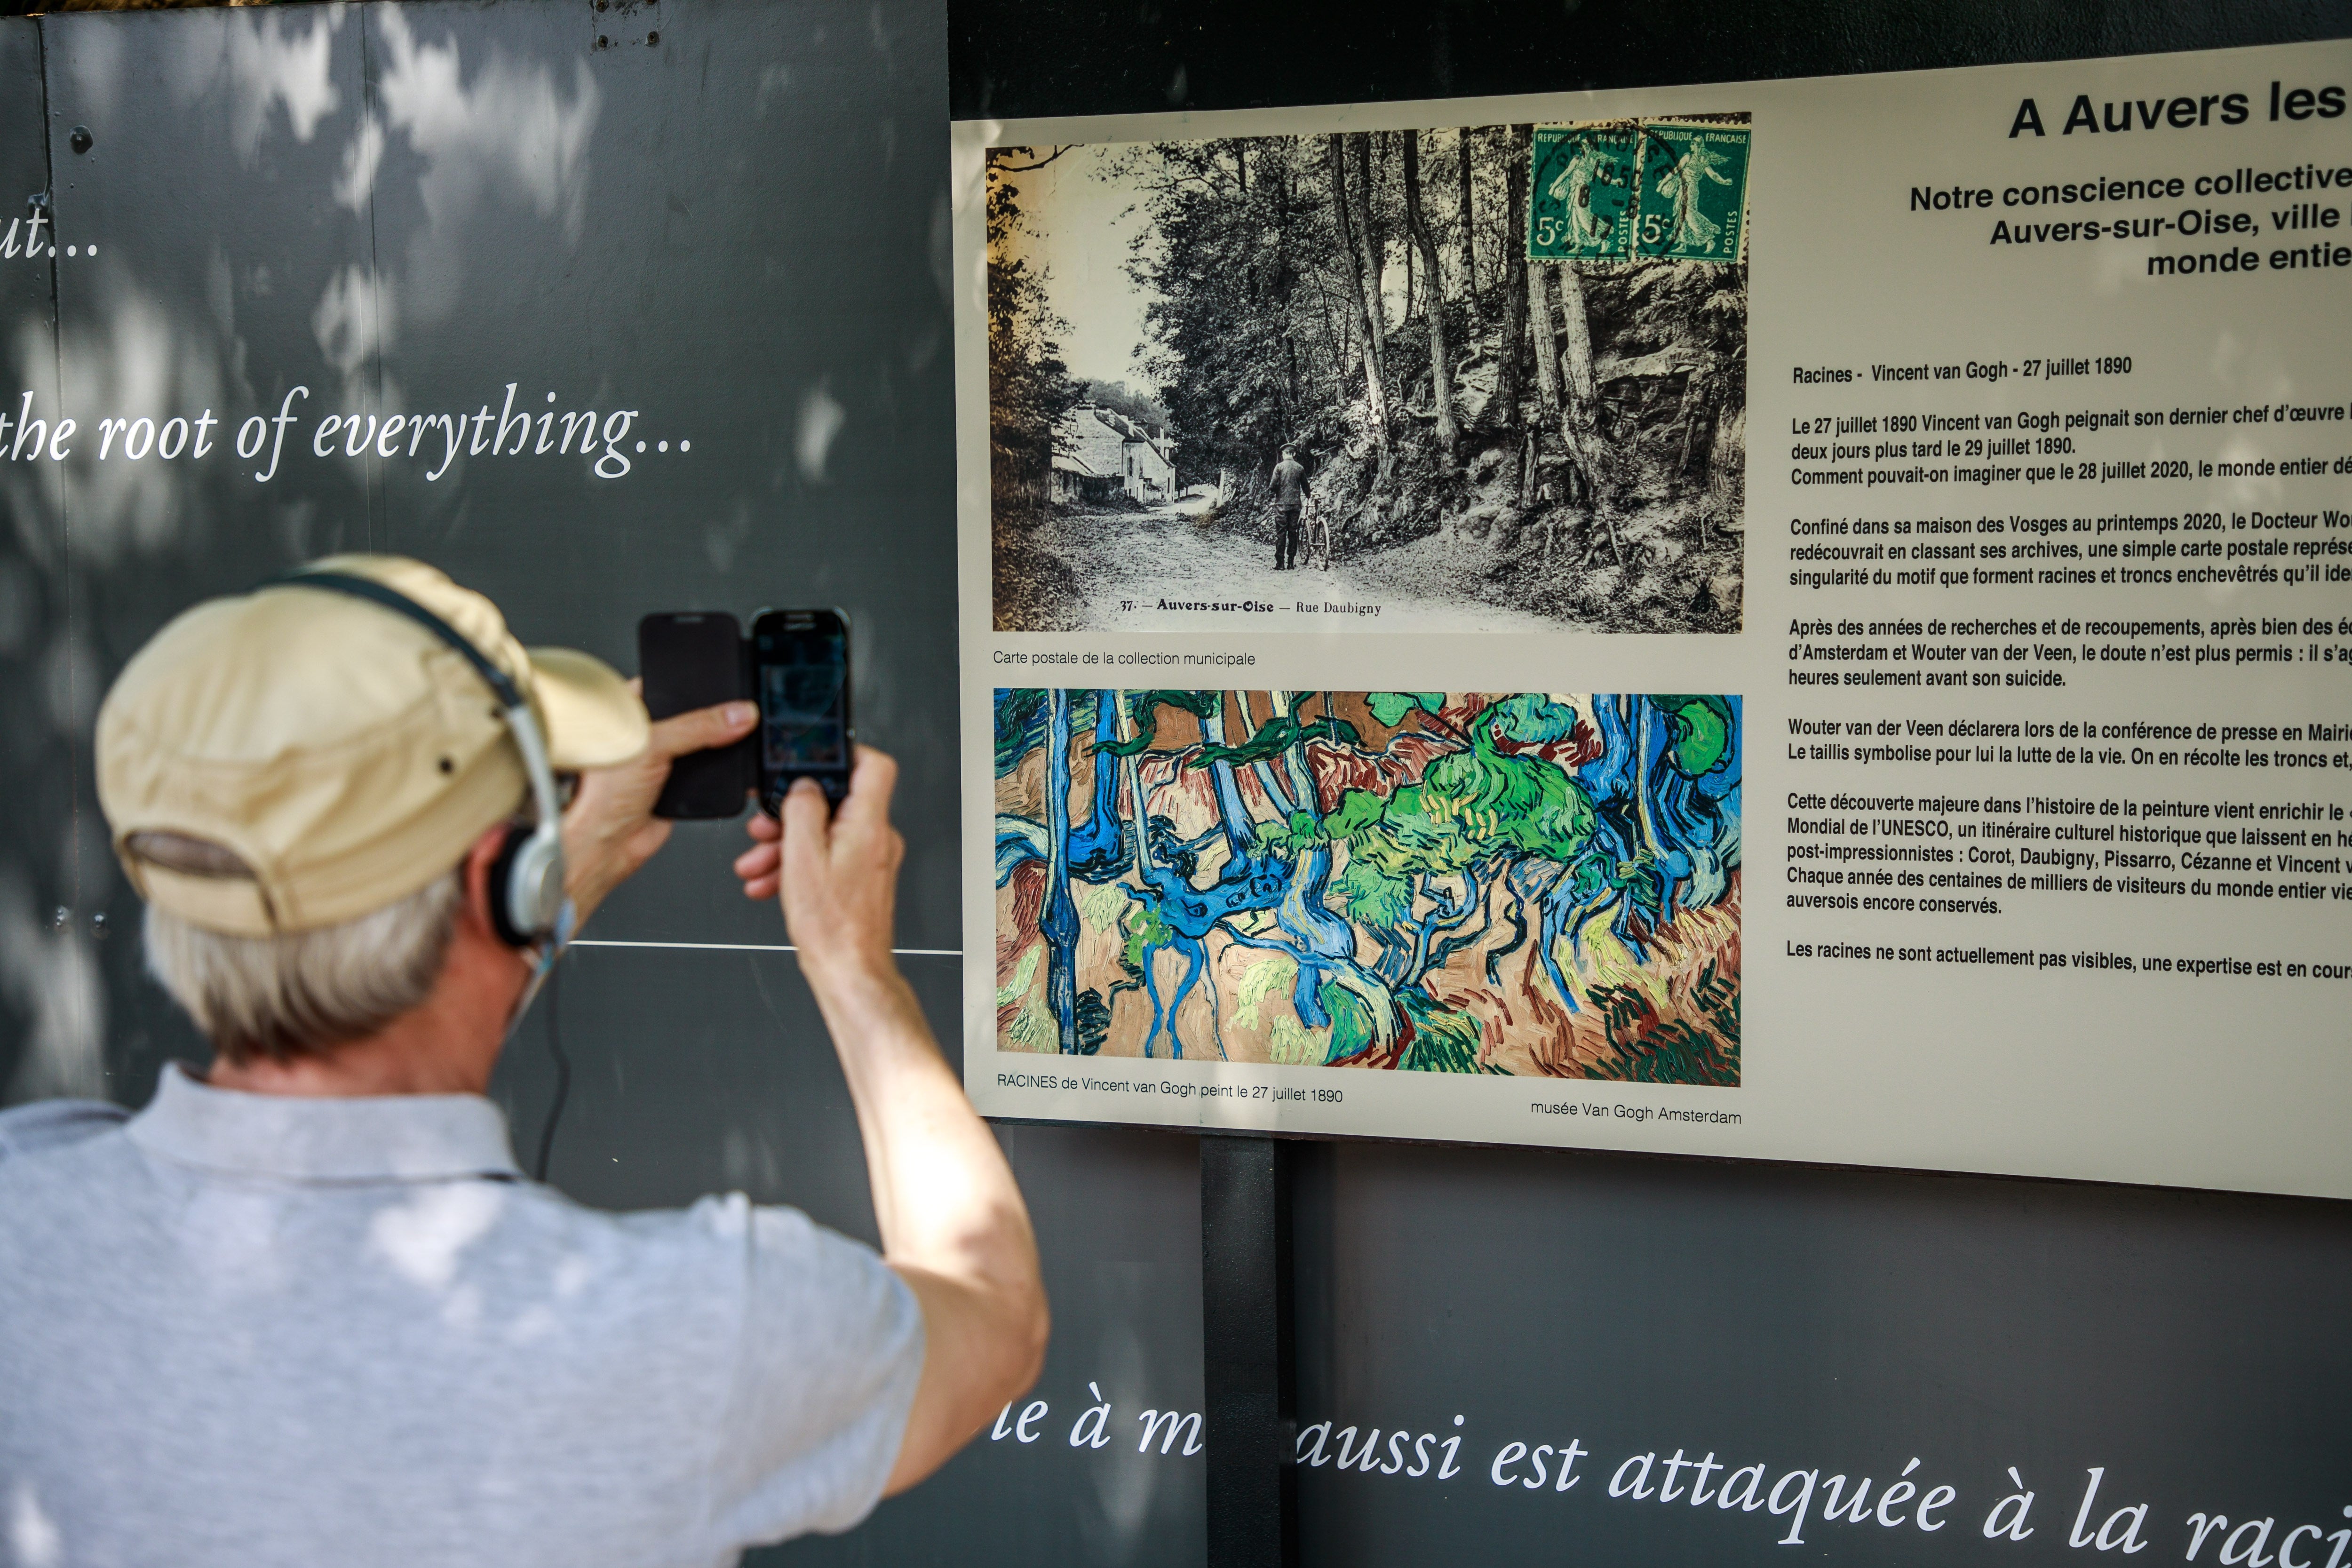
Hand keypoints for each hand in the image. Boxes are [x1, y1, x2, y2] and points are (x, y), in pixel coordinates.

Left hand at [563, 688, 756, 920]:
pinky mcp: (677, 784)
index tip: (722, 684)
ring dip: (718, 747)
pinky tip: (727, 769)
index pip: (665, 685)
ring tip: (735, 738)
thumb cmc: (600, 796)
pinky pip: (707, 772)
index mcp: (626, 711)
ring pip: (701, 744)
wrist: (608, 845)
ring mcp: (661, 760)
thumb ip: (697, 727)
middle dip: (712, 718)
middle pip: (690, 715)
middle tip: (735, 714)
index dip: (692, 683)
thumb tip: (736, 714)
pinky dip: (720, 772)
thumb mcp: (651, 746)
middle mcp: (643, 734)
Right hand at [733, 745, 903, 984]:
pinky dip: (799, 865)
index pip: (873, 765)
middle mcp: (877, 839)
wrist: (848, 972)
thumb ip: (802, 810)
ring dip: (786, 845)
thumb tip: (804, 786)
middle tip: (764, 828)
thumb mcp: (802, 857)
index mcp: (869, 825)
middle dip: (791, 814)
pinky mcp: (860, 881)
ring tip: (757, 863)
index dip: (842, 754)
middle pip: (836, 803)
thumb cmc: (832, 926)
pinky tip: (771, 881)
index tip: (811, 761)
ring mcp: (870, 861)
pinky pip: (828, 858)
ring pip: (825, 834)